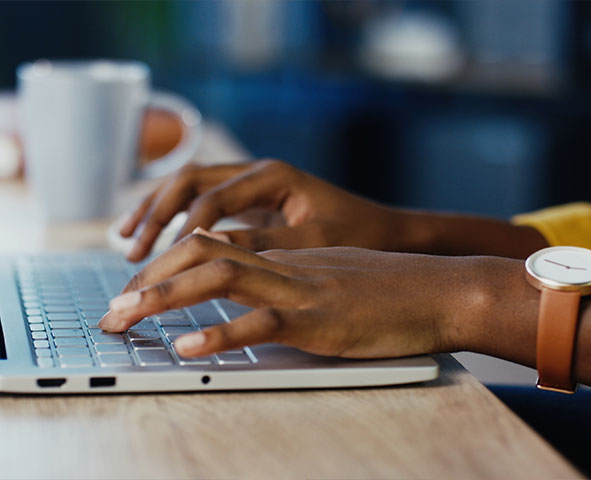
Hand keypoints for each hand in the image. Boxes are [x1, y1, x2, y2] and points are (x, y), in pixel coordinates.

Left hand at [99, 229, 478, 358]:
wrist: (441, 289)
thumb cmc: (393, 288)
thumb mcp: (335, 276)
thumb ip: (295, 281)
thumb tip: (259, 299)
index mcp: (286, 255)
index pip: (212, 245)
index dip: (166, 264)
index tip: (136, 290)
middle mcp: (285, 264)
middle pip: (201, 252)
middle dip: (148, 278)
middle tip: (112, 308)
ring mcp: (301, 290)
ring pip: (220, 277)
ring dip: (165, 297)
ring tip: (125, 317)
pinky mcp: (320, 320)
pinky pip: (262, 323)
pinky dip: (221, 335)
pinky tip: (189, 349)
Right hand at [121, 160, 404, 261]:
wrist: (384, 230)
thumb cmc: (358, 233)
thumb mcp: (313, 242)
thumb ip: (262, 244)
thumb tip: (205, 251)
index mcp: (272, 176)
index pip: (211, 199)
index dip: (180, 231)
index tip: (157, 263)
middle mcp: (257, 173)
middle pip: (188, 182)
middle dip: (155, 215)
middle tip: (131, 251)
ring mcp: (252, 185)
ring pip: (188, 188)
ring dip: (155, 212)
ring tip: (126, 242)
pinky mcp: (250, 203)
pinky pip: (201, 204)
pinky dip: (174, 219)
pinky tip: (156, 240)